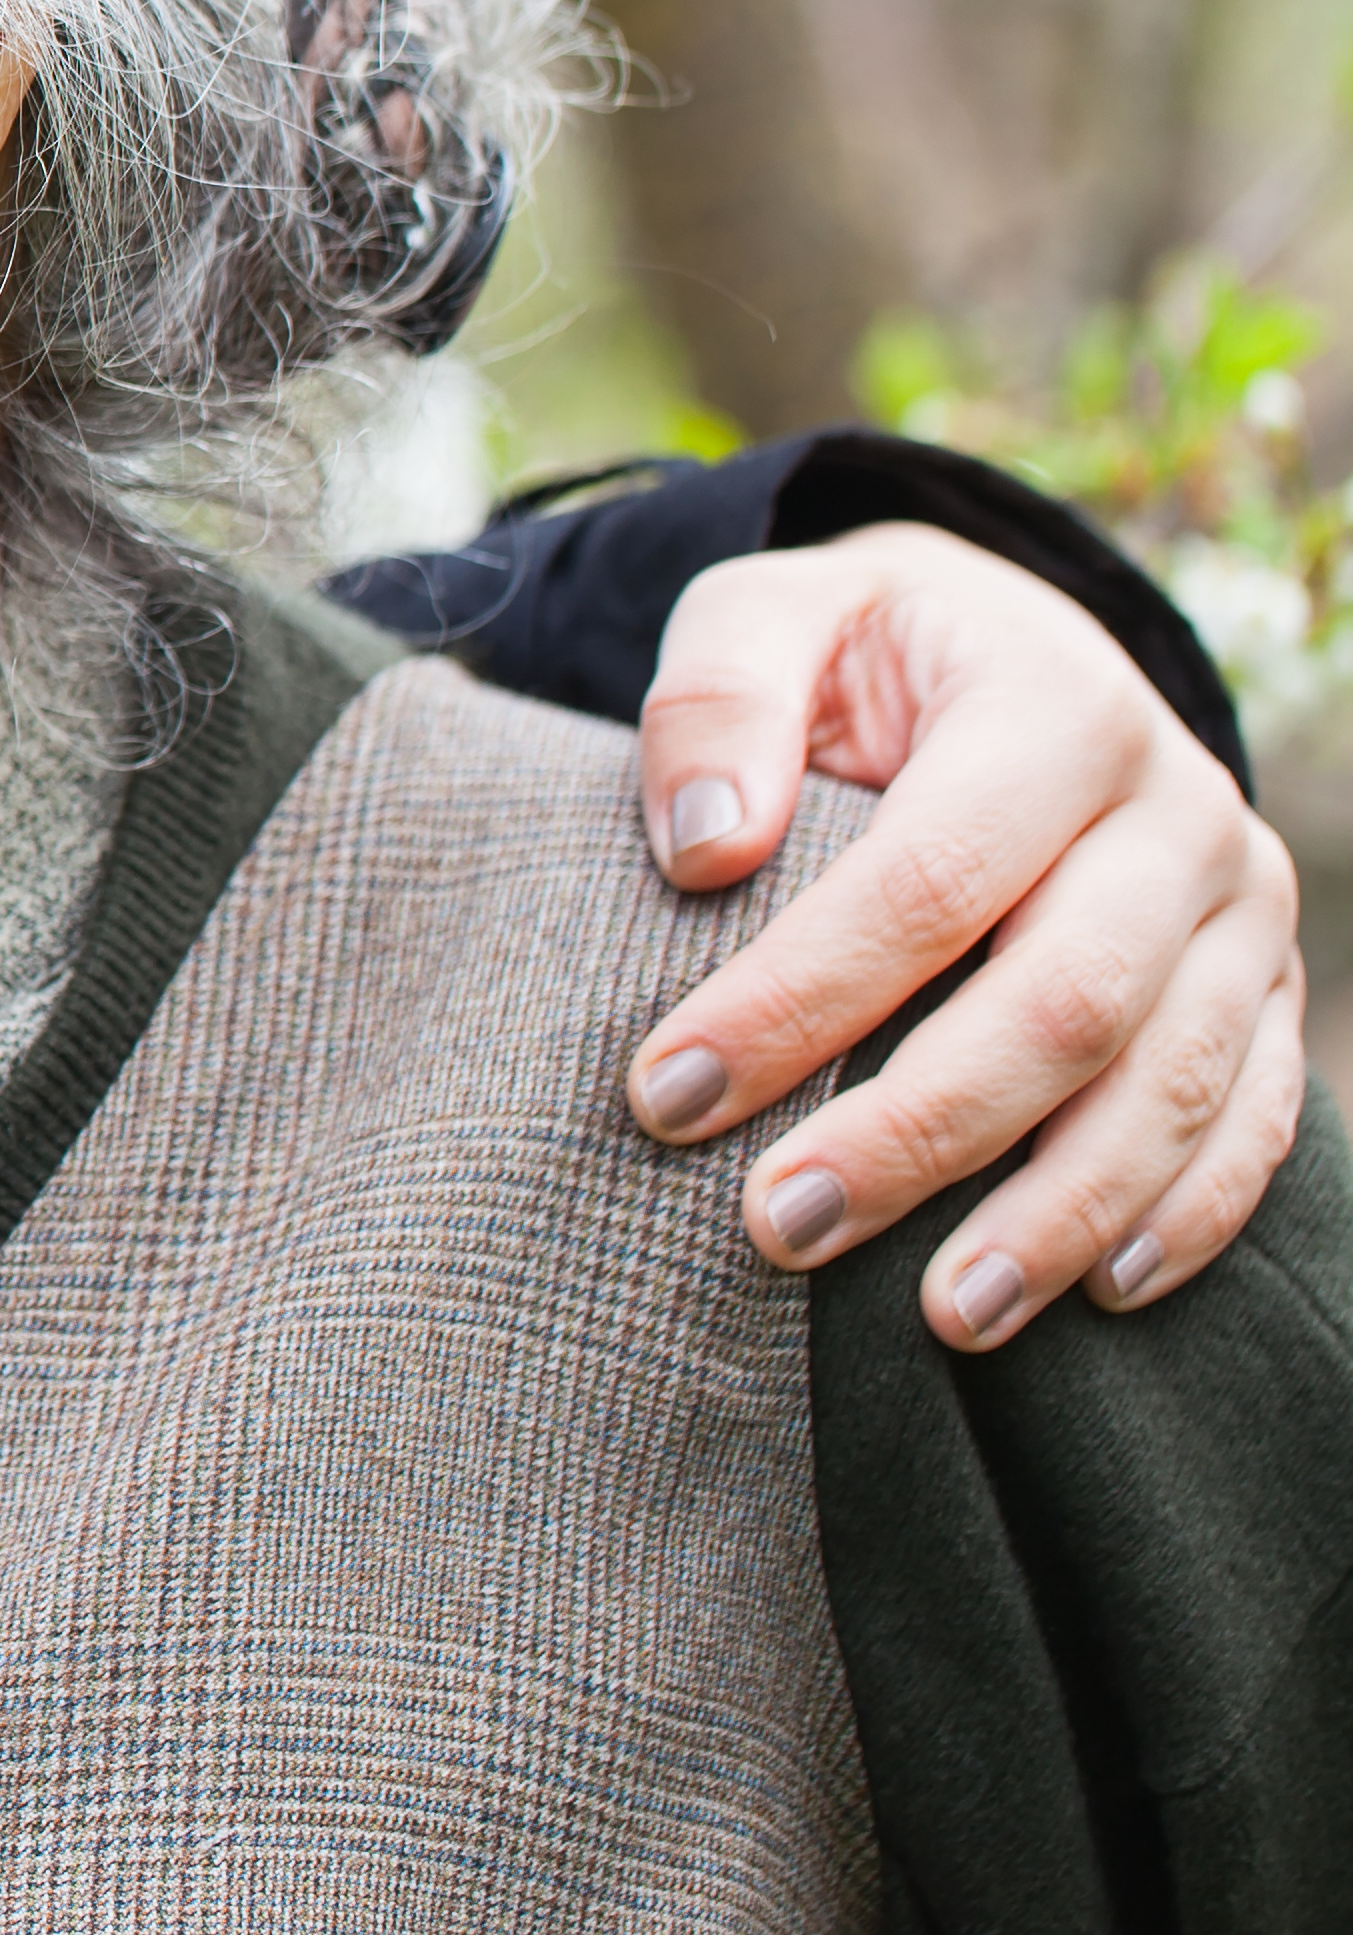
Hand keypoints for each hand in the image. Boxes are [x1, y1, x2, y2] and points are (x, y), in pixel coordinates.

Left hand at [622, 522, 1306, 1351]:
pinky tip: (1096, 1293)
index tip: (669, 1093)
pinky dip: (1187, 1214)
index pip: (925, 881)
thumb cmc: (861, 655)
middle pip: (1063, 1002)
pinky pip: (1254, 1115)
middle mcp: (1180, 809)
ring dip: (1055, 1212)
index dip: (799, 998)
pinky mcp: (1265, 986)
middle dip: (918, 1130)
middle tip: (779, 1226)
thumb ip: (720, 698)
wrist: (1012, 647)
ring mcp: (1243, 908)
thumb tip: (704, 846)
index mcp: (1057, 707)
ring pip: (1170, 1084)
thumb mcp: (775, 617)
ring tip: (940, 1317)